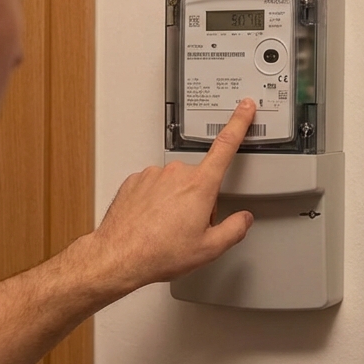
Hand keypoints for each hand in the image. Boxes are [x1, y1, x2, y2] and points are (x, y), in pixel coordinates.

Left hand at [84, 98, 256, 294]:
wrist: (119, 255)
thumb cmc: (159, 252)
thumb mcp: (209, 248)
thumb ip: (234, 230)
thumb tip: (243, 220)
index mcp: (199, 185)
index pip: (226, 146)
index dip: (238, 124)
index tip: (244, 108)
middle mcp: (175, 173)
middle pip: (199, 180)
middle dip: (199, 200)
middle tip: (188, 228)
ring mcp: (152, 175)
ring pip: (175, 184)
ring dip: (176, 201)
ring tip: (166, 228)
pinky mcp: (134, 181)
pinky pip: (153, 187)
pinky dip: (155, 202)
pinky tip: (151, 221)